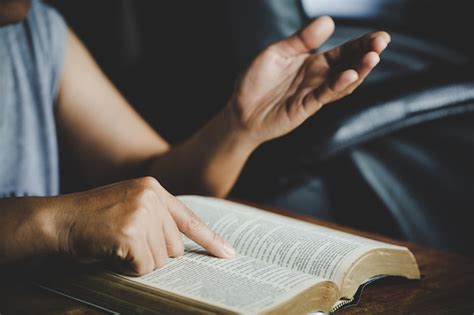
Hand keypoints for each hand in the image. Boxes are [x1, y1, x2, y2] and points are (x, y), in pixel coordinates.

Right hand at [52, 177, 234, 275]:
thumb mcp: (129, 207)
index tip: (229, 254)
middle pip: (174, 247)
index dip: (211, 240)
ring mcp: (141, 212)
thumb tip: (180, 252)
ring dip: (139, 262)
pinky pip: (143, 266)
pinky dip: (127, 268)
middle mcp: (151, 196)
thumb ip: (156, 220)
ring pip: (160, 260)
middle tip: (126, 245)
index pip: (190, 219)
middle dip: (154, 255)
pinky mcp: (130, 231)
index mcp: (154, 188)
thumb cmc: (93, 220)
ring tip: (116, 246)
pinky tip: (111, 252)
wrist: (58, 220)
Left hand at [228, 16, 389, 144]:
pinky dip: (337, 85)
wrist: (240, 110)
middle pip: (348, 66)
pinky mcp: (305, 107)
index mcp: (312, 62)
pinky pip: (324, 95)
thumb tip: (328, 21)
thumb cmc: (256, 81)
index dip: (361, 44)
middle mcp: (317, 78)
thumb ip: (301, 40)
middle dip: (367, 55)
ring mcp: (313, 93)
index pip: (343, 52)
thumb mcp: (277, 53)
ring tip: (373, 57)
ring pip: (342, 82)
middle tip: (382, 43)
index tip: (380, 36)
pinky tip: (349, 74)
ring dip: (358, 70)